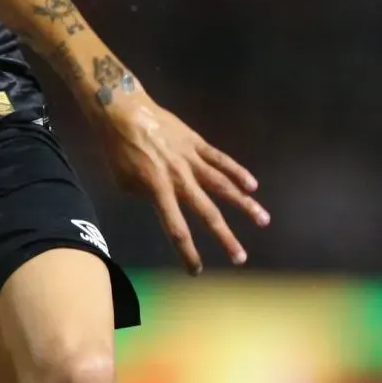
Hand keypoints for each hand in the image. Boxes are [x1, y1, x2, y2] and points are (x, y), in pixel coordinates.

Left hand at [94, 89, 267, 273]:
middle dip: (225, 238)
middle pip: (207, 213)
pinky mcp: (196, 143)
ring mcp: (191, 159)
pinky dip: (237, 172)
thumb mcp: (124, 182)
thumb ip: (146, 196)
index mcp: (157, 191)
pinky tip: (252, 186)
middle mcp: (179, 178)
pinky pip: (220, 159)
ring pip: (222, 185)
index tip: (197, 271)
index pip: (176, 229)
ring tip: (263, 220)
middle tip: (240, 258)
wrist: (122, 111)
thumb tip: (162, 201)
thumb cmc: (118, 149)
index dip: (187, 253)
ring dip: (244, 205)